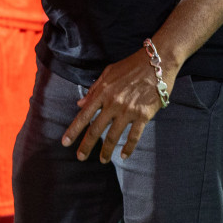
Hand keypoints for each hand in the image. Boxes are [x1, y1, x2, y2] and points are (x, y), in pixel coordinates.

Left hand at [61, 46, 173, 163]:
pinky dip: (128, 147)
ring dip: (106, 151)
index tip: (65, 142)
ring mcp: (128, 110)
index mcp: (103, 93)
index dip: (73, 130)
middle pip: (96, 129)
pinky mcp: (143, 115)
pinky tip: (124, 155)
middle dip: (86, 146)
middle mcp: (113, 103)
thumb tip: (80, 104)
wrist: (157, 62)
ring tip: (102, 160)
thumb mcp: (108, 73)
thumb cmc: (131, 66)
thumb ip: (94, 89)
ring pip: (113, 136)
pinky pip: (134, 136)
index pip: (84, 115)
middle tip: (80, 157)